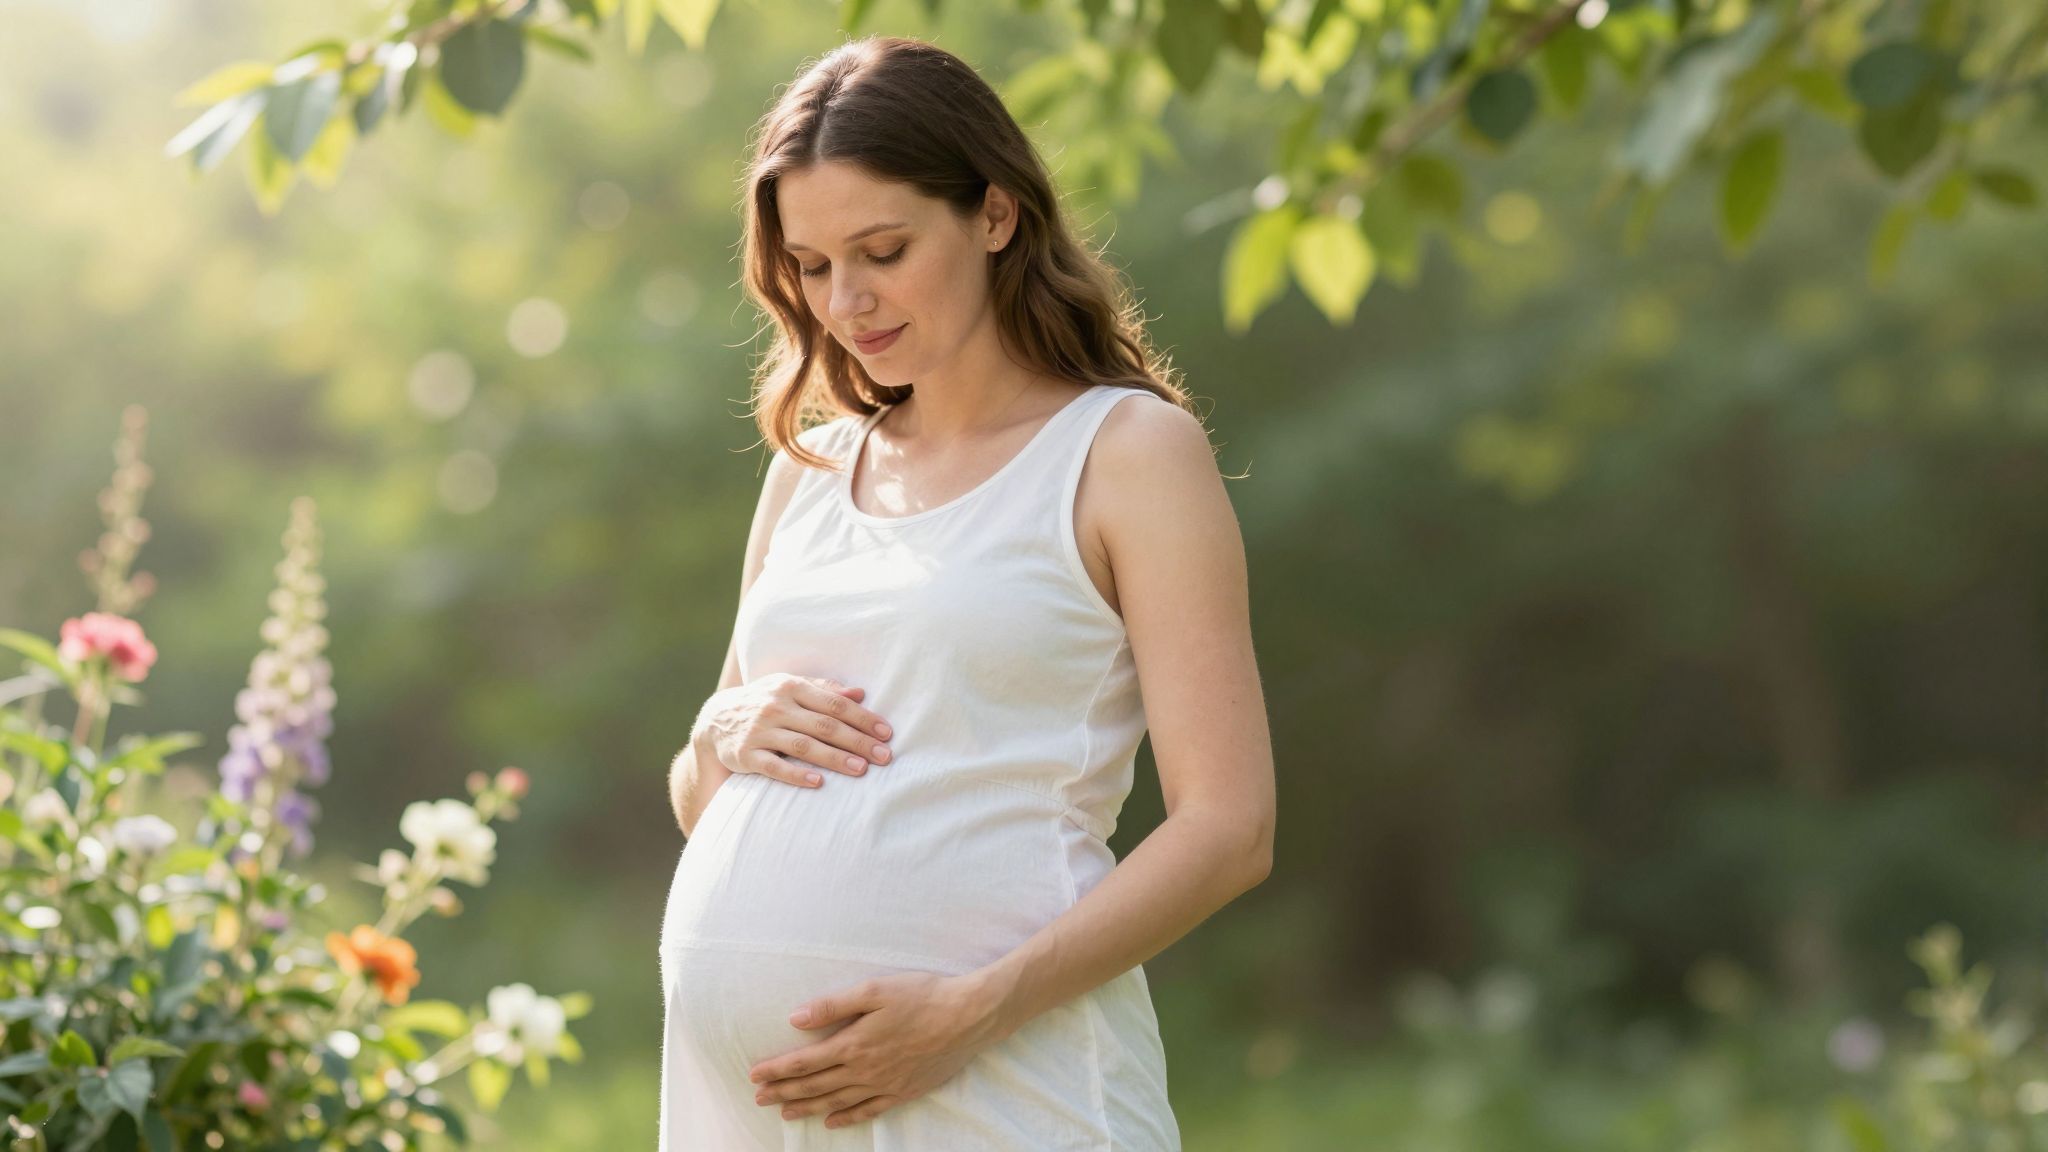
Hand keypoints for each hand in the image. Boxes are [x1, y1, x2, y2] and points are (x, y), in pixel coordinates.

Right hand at [695, 674, 892, 788]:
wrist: (715, 720)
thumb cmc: (765, 702)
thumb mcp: (789, 687)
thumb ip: (823, 690)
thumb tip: (860, 694)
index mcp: (791, 687)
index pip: (834, 704)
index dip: (863, 718)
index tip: (886, 733)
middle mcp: (776, 707)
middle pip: (824, 725)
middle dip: (857, 741)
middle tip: (884, 756)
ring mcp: (760, 731)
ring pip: (803, 746)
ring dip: (835, 758)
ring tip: (862, 770)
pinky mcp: (746, 755)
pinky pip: (774, 767)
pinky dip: (796, 775)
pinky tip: (818, 782)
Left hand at [747, 971, 1007, 1129]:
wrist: (969, 1017)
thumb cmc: (923, 996)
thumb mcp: (874, 990)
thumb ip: (833, 1006)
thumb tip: (796, 1019)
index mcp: (853, 1044)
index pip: (804, 1062)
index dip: (777, 1070)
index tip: (754, 1075)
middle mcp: (864, 1070)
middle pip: (815, 1086)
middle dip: (783, 1093)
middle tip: (758, 1099)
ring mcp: (885, 1084)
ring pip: (836, 1102)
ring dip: (807, 1109)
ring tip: (785, 1113)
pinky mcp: (904, 1091)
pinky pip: (868, 1111)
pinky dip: (847, 1118)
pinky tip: (832, 1121)